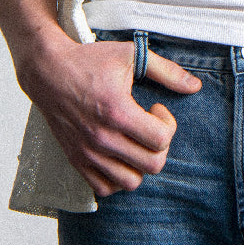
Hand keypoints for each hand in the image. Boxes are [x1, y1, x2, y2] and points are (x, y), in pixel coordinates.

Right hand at [15, 30, 201, 197]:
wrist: (48, 70)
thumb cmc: (89, 60)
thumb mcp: (130, 55)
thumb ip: (166, 71)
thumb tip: (195, 87)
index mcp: (117, 111)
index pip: (161, 140)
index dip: (167, 124)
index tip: (155, 109)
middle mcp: (102, 137)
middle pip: (151, 165)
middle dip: (159, 145)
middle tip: (148, 125)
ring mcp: (87, 152)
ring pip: (130, 182)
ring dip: (140, 164)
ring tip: (134, 141)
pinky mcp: (76, 160)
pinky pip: (104, 188)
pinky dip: (117, 177)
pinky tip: (118, 154)